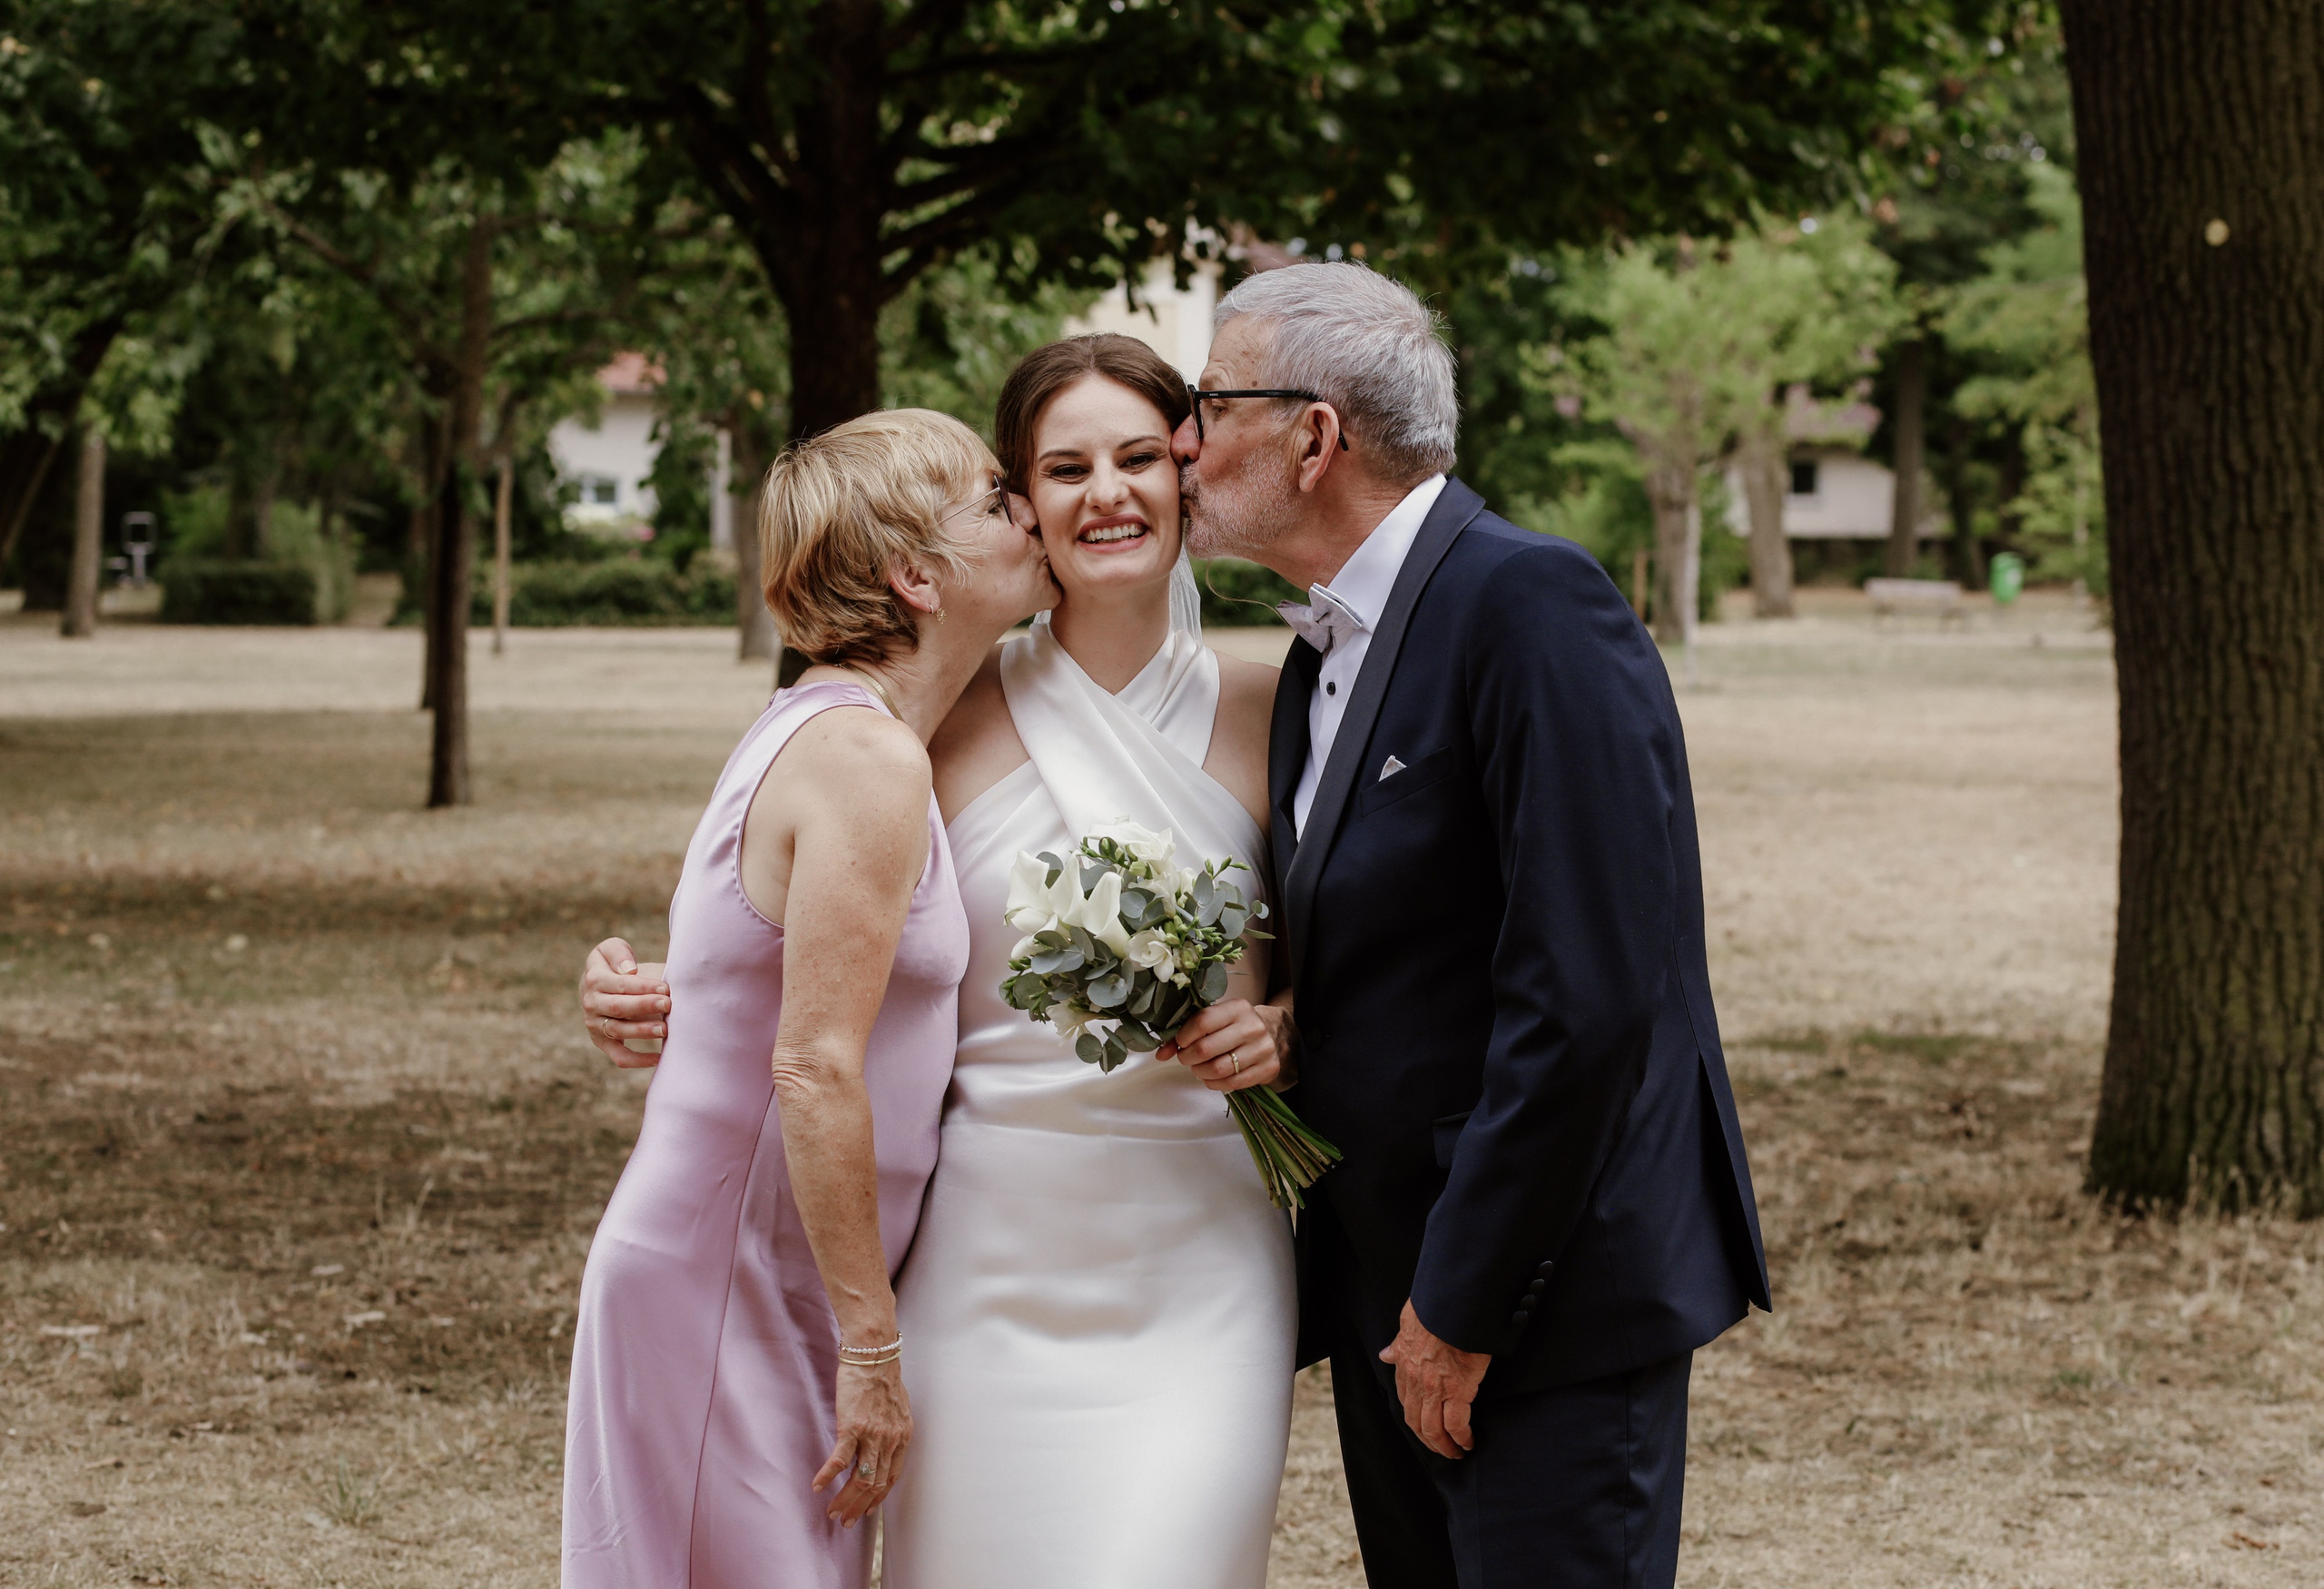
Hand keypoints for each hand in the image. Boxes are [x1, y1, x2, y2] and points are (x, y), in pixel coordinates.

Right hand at [579, 938, 668, 1067]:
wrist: (602, 983)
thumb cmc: (615, 964)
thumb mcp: (613, 948)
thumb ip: (618, 953)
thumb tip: (629, 970)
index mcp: (594, 979)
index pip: (620, 984)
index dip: (643, 987)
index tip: (665, 988)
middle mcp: (591, 1003)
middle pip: (618, 1007)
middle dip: (645, 1006)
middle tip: (668, 1004)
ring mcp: (595, 1024)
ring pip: (618, 1031)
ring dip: (642, 1031)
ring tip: (665, 1029)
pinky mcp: (602, 1041)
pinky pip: (618, 1056)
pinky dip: (637, 1061)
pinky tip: (658, 1058)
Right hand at [811, 1358, 910, 1526]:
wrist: (874, 1355)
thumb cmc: (883, 1377)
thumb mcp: (897, 1408)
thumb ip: (891, 1429)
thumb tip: (883, 1441)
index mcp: (902, 1437)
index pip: (891, 1477)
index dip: (879, 1497)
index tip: (868, 1510)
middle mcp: (890, 1440)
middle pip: (876, 1484)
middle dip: (859, 1507)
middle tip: (845, 1521)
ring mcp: (872, 1436)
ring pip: (860, 1479)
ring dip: (844, 1499)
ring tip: (832, 1512)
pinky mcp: (852, 1427)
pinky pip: (839, 1460)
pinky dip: (828, 1476)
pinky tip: (818, 1486)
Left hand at [1158, 998, 1292, 1092]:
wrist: (1275, 1033)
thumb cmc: (1236, 1025)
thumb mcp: (1216, 1019)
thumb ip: (1186, 1032)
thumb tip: (1160, 1054)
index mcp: (1237, 1008)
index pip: (1202, 1022)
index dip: (1184, 1036)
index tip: (1180, 1043)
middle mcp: (1252, 1027)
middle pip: (1206, 1048)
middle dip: (1188, 1057)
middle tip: (1186, 1058)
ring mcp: (1262, 1049)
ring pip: (1218, 1069)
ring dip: (1199, 1072)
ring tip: (1198, 1068)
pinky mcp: (1268, 1069)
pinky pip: (1232, 1083)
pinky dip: (1214, 1084)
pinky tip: (1210, 1078)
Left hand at [1379, 1299, 1490, 1459]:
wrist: (1452, 1306)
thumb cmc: (1434, 1310)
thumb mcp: (1407, 1324)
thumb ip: (1398, 1344)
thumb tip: (1385, 1354)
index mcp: (1405, 1366)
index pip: (1405, 1401)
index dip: (1414, 1419)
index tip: (1423, 1428)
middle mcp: (1417, 1382)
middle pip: (1417, 1422)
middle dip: (1428, 1440)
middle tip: (1441, 1449)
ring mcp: (1436, 1389)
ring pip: (1434, 1429)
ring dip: (1444, 1446)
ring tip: (1455, 1453)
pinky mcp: (1458, 1390)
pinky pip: (1456, 1424)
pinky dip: (1462, 1438)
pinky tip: (1468, 1442)